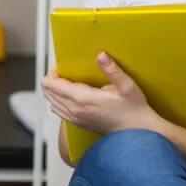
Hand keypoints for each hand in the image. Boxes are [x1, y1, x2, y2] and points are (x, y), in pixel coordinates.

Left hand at [40, 52, 160, 133]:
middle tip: (64, 72)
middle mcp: (74, 109)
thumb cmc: (133, 107)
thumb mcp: (126, 85)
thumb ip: (112, 69)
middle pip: (49, 92)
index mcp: (82, 98)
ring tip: (65, 82)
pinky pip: (58, 111)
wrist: (136, 131)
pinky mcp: (77, 124)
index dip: (53, 73)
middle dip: (52, 80)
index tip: (62, 66)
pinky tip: (69, 96)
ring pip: (52, 102)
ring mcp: (74, 118)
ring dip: (54, 91)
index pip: (52, 85)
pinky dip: (58, 101)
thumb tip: (101, 55)